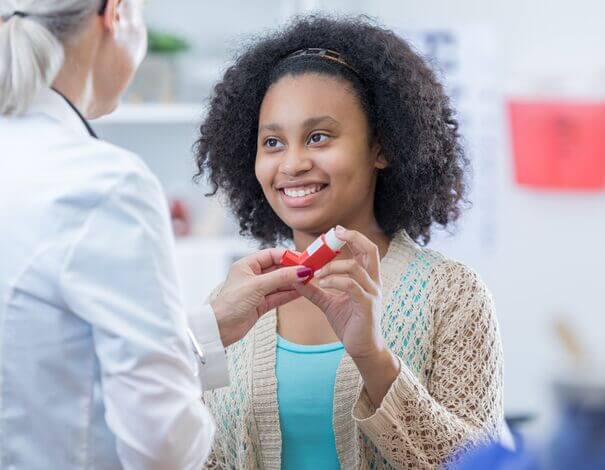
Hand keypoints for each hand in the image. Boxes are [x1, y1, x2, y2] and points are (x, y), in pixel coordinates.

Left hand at [211, 248, 311, 346]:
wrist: (219, 329)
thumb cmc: (230, 304)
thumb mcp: (257, 286)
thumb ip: (281, 277)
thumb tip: (301, 270)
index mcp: (247, 265)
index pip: (271, 254)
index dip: (288, 256)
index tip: (303, 259)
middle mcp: (252, 276)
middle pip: (278, 268)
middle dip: (293, 270)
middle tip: (309, 270)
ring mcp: (258, 291)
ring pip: (280, 283)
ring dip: (294, 282)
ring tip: (309, 281)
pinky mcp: (261, 304)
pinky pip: (279, 296)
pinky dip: (290, 294)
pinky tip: (302, 292)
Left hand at [295, 226, 398, 405]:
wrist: (363, 350)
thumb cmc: (350, 325)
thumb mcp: (330, 303)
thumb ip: (316, 290)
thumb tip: (298, 279)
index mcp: (368, 278)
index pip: (365, 250)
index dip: (353, 237)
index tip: (336, 231)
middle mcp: (374, 282)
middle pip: (370, 250)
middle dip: (353, 237)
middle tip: (334, 234)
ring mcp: (372, 293)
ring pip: (355, 267)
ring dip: (332, 266)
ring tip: (316, 274)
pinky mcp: (366, 305)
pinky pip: (351, 286)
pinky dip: (334, 281)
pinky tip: (321, 284)